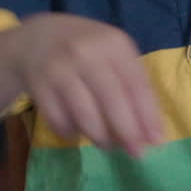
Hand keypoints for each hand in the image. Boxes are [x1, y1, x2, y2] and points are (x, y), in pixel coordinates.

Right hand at [10, 13, 161, 155]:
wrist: (35, 37)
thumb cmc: (85, 48)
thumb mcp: (111, 52)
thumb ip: (131, 83)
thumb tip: (149, 129)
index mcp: (113, 43)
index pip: (136, 84)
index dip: (147, 115)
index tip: (156, 141)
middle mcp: (87, 52)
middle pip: (112, 99)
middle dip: (127, 131)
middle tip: (136, 153)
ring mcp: (60, 68)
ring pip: (84, 114)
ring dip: (100, 136)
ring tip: (107, 144)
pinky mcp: (38, 85)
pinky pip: (59, 119)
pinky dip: (70, 132)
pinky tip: (77, 132)